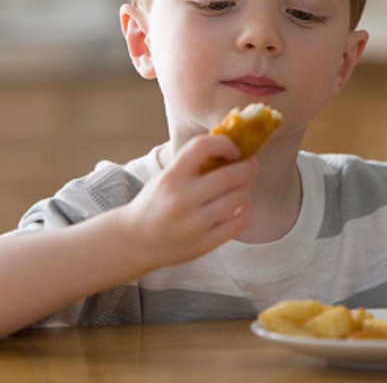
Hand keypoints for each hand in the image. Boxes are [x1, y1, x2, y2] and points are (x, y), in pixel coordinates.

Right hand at [118, 134, 256, 268]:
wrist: (136, 241)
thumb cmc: (156, 202)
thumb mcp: (166, 177)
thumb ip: (192, 163)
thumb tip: (231, 145)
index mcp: (171, 177)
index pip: (202, 147)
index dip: (224, 143)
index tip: (233, 150)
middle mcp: (182, 199)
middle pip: (230, 175)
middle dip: (247, 167)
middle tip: (250, 165)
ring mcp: (194, 224)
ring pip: (239, 198)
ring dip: (246, 188)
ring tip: (242, 187)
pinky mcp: (204, 243)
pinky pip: (239, 222)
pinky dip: (246, 210)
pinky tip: (242, 207)